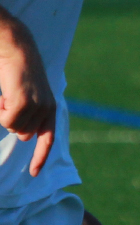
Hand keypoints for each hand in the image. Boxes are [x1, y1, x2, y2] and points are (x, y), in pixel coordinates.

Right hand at [0, 16, 54, 176]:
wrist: (17, 51)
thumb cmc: (17, 73)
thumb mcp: (26, 96)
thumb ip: (28, 115)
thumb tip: (24, 137)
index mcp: (50, 109)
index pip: (48, 139)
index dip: (41, 157)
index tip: (34, 173)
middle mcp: (48, 109)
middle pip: (22, 134)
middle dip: (11, 121)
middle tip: (8, 101)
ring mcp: (37, 107)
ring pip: (13, 128)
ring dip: (4, 114)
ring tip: (7, 96)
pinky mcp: (25, 103)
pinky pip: (6, 121)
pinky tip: (3, 96)